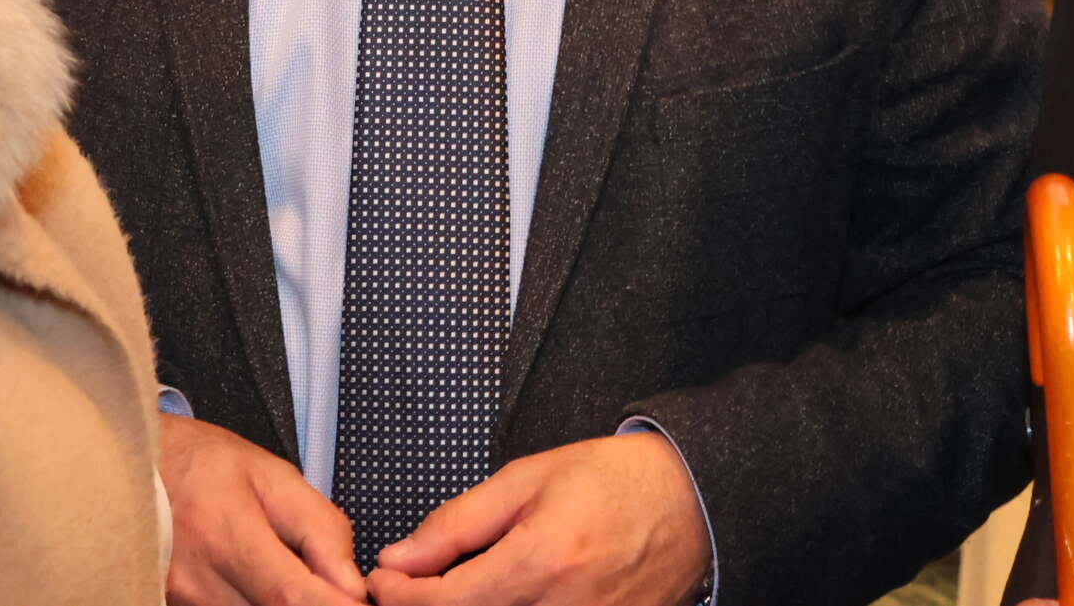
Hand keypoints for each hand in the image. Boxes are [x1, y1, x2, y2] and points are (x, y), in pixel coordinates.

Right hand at [160, 414, 366, 605]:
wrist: (130, 468)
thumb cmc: (201, 464)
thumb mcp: (271, 475)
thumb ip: (320, 528)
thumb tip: (352, 584)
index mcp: (225, 533)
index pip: (291, 595)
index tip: (359, 601)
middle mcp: (197, 580)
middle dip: (312, 605)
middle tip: (327, 584)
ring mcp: (180, 601)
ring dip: (282, 602)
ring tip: (284, 566)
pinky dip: (256, 603)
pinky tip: (258, 582)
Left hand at [366, 433, 708, 605]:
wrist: (691, 499)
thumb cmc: (615, 481)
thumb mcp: (526, 480)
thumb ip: (458, 523)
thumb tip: (401, 557)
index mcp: (542, 563)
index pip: (444, 603)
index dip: (401, 596)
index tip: (383, 582)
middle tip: (419, 584)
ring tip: (466, 586)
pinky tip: (507, 597)